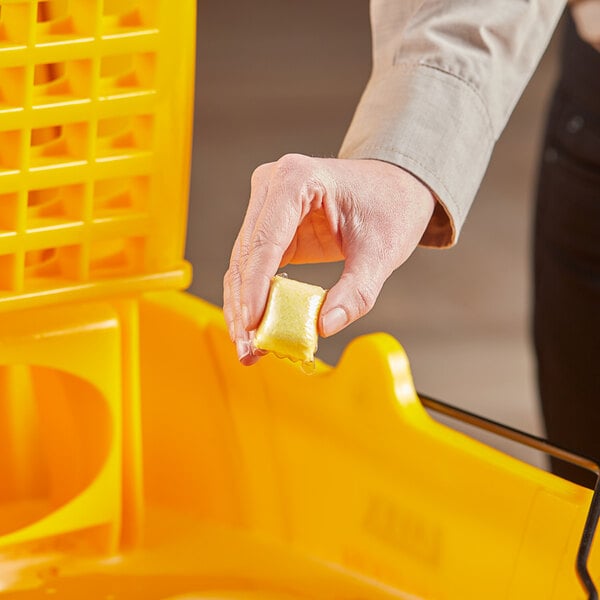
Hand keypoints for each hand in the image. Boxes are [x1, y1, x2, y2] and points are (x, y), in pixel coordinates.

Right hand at [223, 154, 435, 363]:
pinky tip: (256, 329)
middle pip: (247, 255)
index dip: (256, 286)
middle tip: (250, 349)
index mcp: (296, 178)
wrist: (395, 187)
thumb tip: (325, 327)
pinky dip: (254, 298)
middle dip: (246, 306)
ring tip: (249, 349)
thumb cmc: (391, 207)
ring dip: (243, 308)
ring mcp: (267, 204)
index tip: (253, 325)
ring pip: (242, 264)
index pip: (266, 239)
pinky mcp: (270, 227)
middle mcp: (272, 186)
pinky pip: (254, 266)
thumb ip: (356, 291)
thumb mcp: (381, 251)